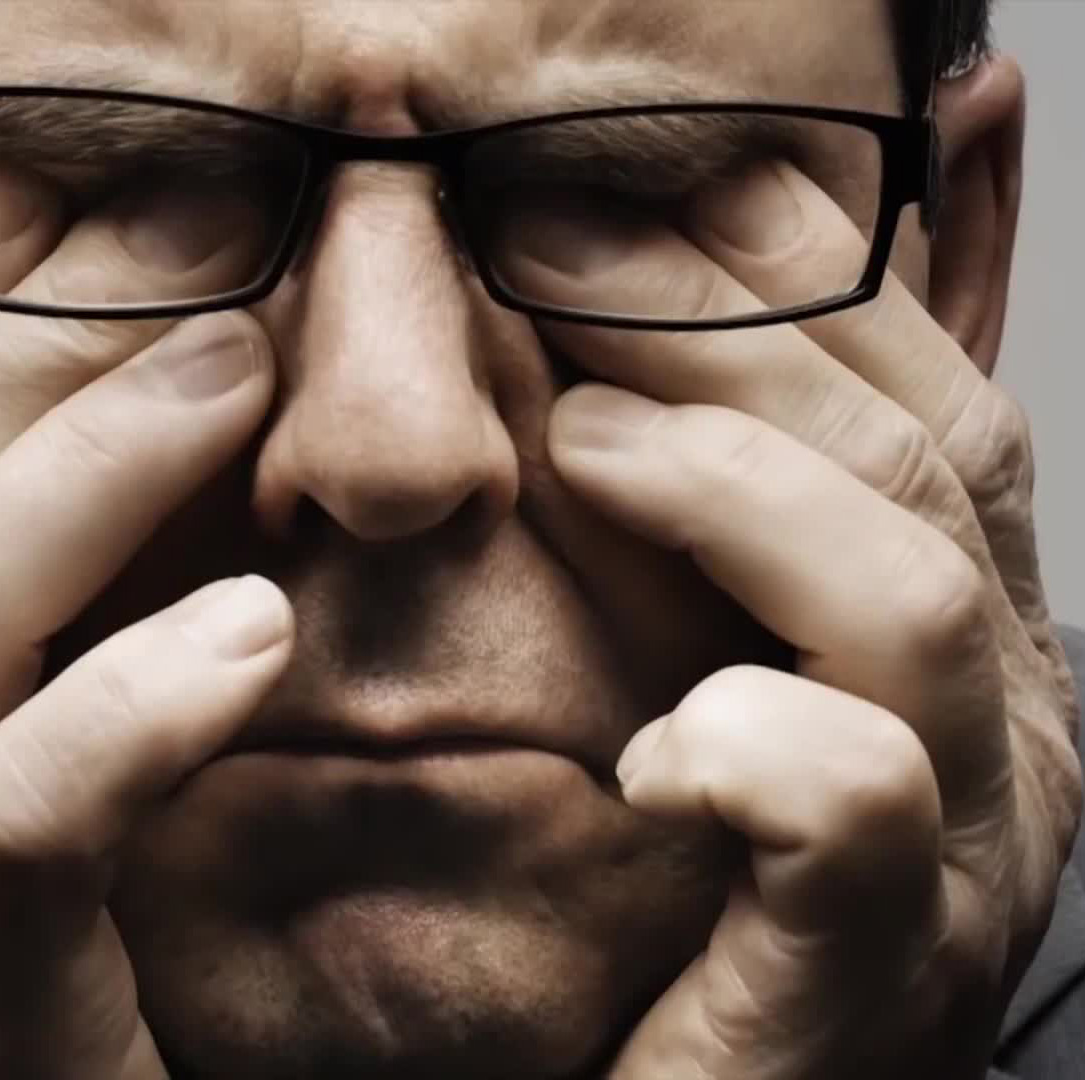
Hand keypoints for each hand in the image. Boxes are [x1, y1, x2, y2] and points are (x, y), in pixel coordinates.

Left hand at [515, 130, 1082, 1075]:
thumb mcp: (741, 639)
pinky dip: (749, 744)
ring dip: (733, 491)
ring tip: (585, 446)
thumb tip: (811, 291)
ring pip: (907, 605)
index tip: (648, 190)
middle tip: (557, 250)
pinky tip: (648, 739)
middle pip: (916, 462)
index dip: (799, 273)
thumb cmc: (692, 870)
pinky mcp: (862, 981)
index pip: (929, 392)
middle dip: (737, 331)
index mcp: (974, 633)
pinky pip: (850, 808)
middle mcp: (1003, 733)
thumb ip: (765, 488)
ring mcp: (958, 859)